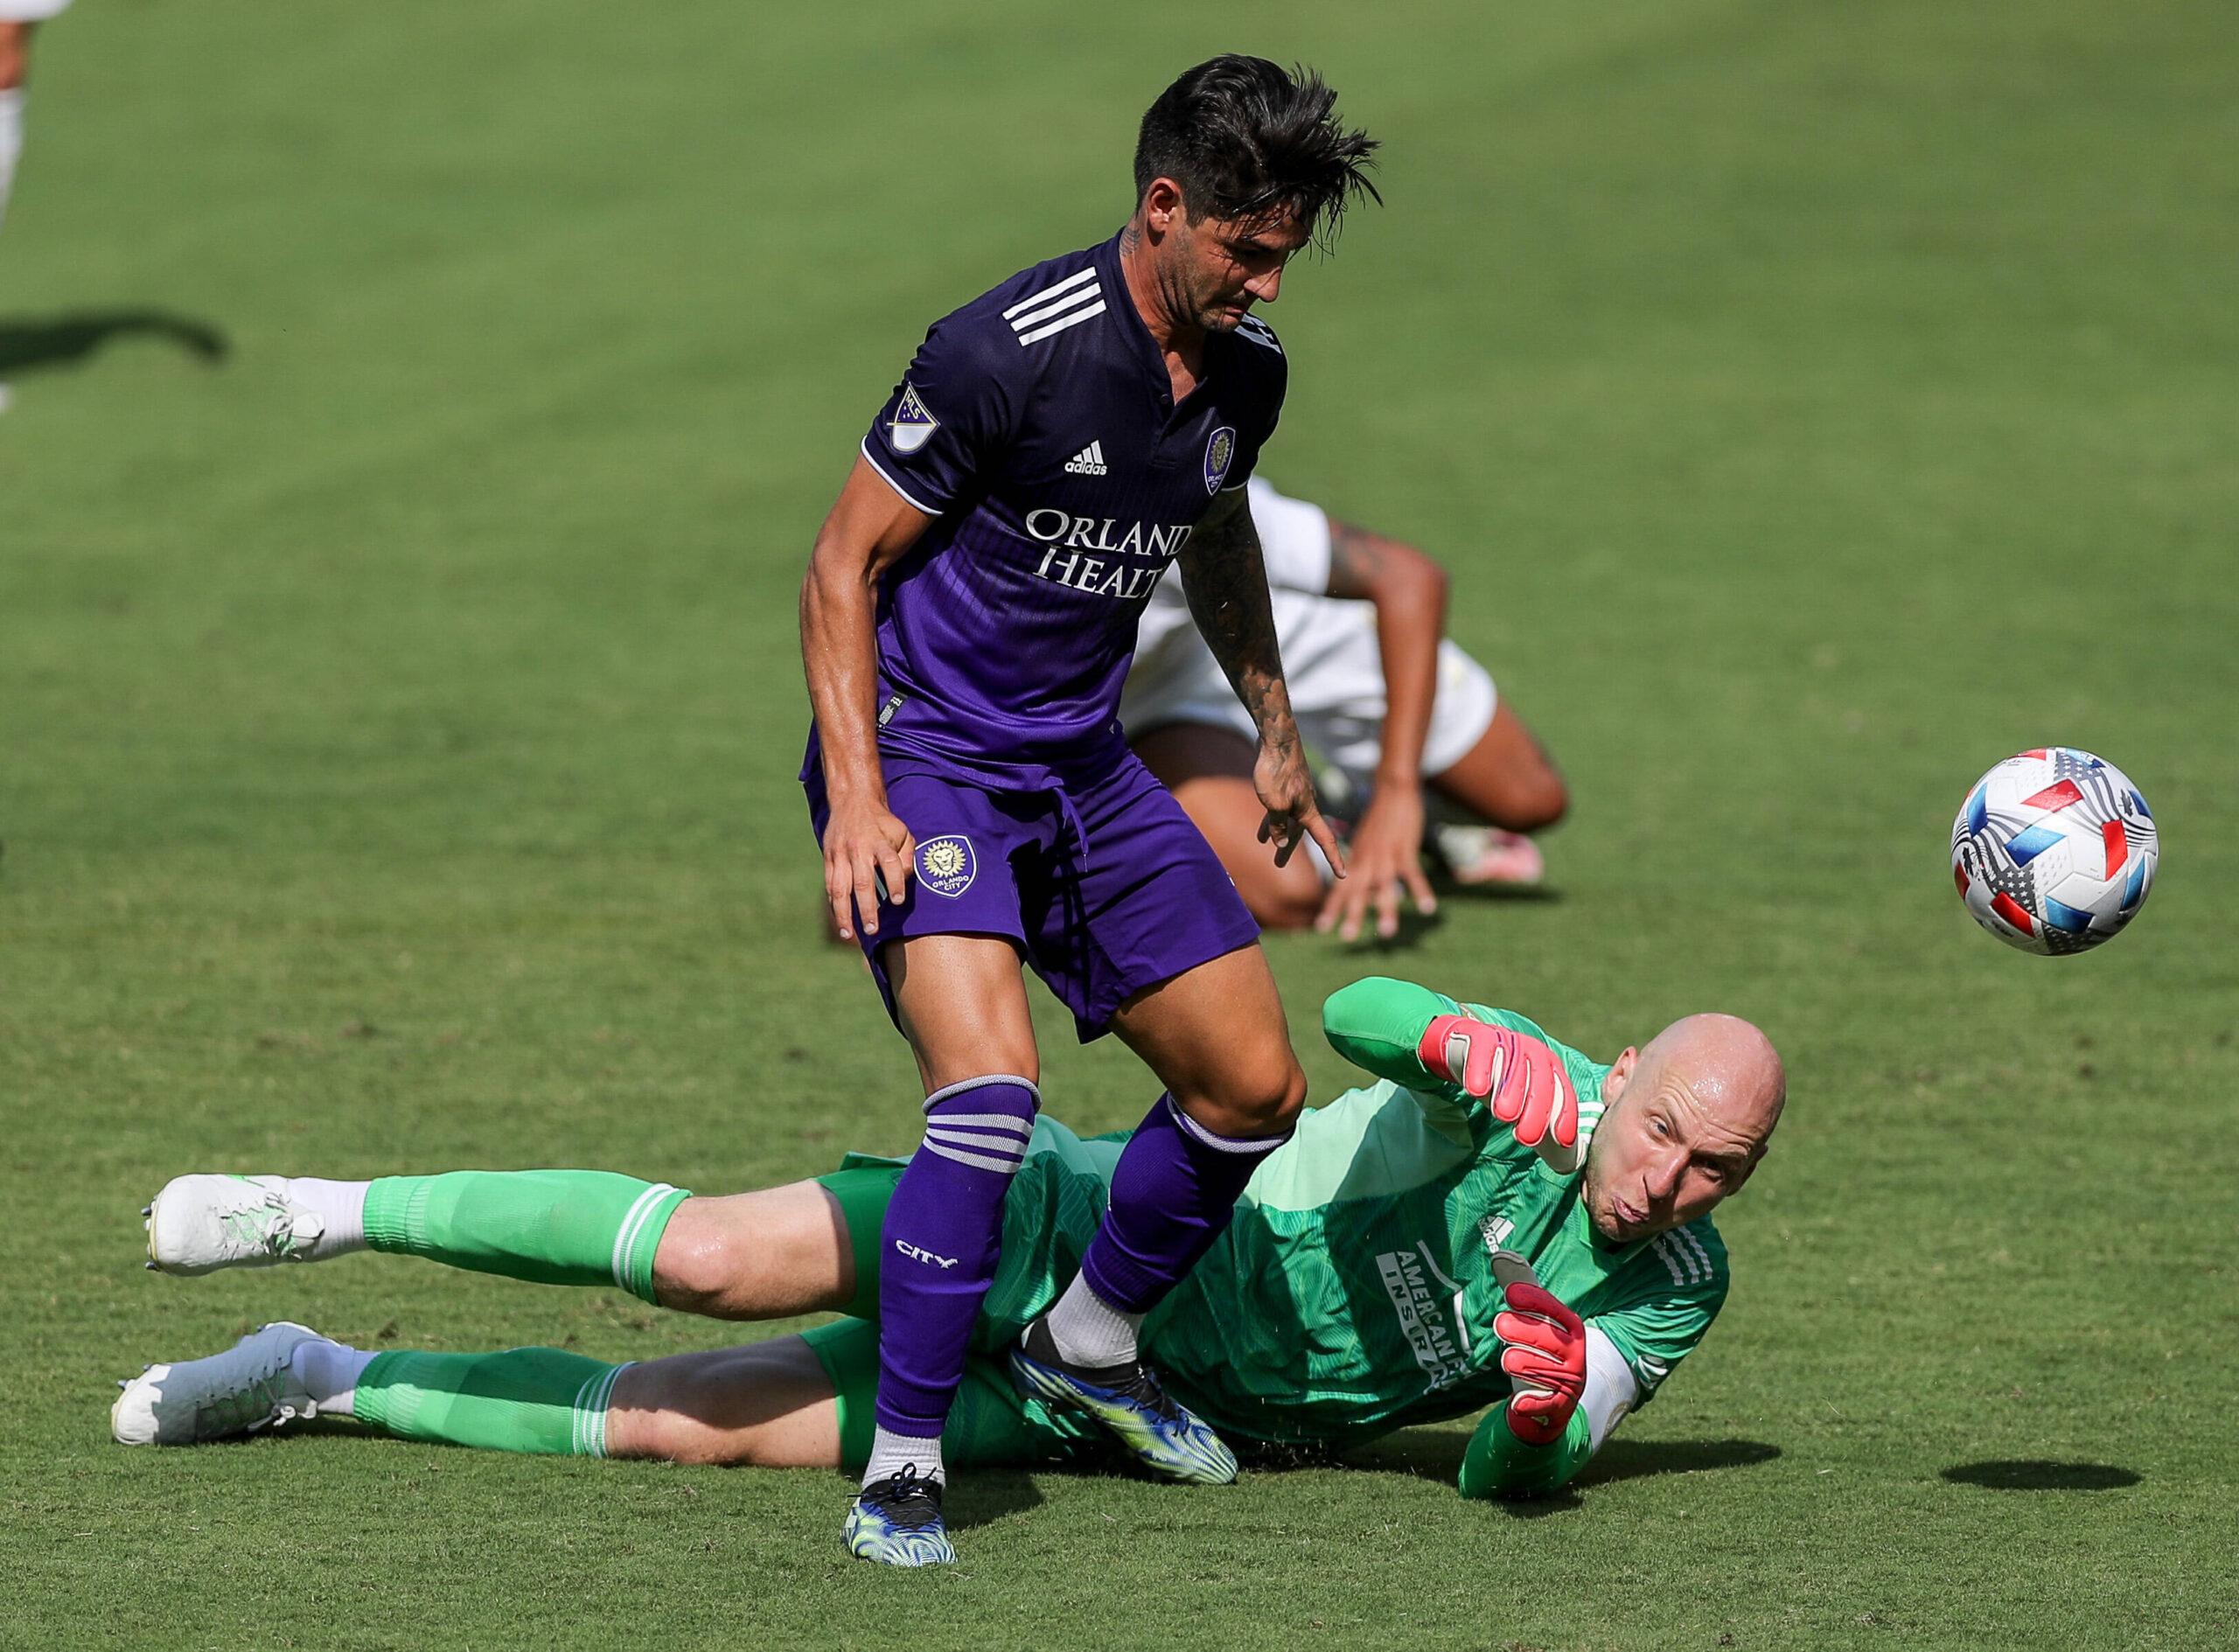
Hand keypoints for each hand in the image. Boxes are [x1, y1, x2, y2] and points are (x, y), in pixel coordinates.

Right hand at [821, 795, 914, 941]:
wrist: (852, 801)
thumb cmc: (882, 823)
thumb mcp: (902, 832)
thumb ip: (907, 856)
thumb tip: (903, 881)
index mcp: (879, 841)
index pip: (889, 862)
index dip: (895, 882)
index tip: (898, 901)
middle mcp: (858, 848)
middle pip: (862, 881)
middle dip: (867, 908)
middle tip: (873, 929)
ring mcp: (840, 854)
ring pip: (840, 888)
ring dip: (844, 914)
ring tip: (849, 935)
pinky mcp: (828, 858)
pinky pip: (830, 886)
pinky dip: (834, 905)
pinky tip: (840, 921)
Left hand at [1253, 734, 1347, 880]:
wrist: (1277, 738)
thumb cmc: (1276, 771)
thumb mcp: (1274, 804)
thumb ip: (1278, 825)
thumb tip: (1281, 844)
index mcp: (1308, 811)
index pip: (1325, 840)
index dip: (1334, 859)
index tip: (1342, 875)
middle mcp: (1306, 803)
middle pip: (1299, 832)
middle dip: (1288, 849)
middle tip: (1278, 865)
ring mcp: (1296, 792)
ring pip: (1287, 817)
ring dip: (1276, 831)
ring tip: (1263, 844)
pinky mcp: (1286, 783)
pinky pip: (1280, 805)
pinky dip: (1271, 815)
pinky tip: (1260, 818)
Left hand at [1315, 778, 1435, 940]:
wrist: (1392, 791)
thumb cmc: (1379, 822)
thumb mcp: (1364, 845)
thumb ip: (1362, 868)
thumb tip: (1361, 892)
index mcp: (1356, 861)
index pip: (1339, 888)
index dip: (1331, 907)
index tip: (1320, 928)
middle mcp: (1367, 861)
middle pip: (1357, 892)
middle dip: (1352, 914)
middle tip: (1346, 937)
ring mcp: (1386, 857)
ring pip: (1384, 887)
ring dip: (1386, 910)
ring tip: (1386, 934)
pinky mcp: (1404, 850)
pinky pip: (1413, 875)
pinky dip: (1421, 892)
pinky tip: (1428, 909)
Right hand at [1416, 1014, 1578, 1168]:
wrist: (1466, 1051)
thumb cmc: (1502, 1087)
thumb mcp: (1524, 1110)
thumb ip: (1544, 1135)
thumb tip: (1565, 1167)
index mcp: (1551, 1069)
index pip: (1563, 1094)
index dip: (1565, 1117)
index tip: (1561, 1141)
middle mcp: (1533, 1052)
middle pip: (1541, 1079)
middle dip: (1537, 1109)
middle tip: (1526, 1138)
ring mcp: (1508, 1041)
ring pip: (1514, 1063)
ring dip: (1511, 1090)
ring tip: (1504, 1115)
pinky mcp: (1480, 1036)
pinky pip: (1482, 1049)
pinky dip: (1480, 1068)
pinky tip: (1477, 1089)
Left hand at [1495, 1281, 1586, 1445]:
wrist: (1560, 1397)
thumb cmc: (1543, 1347)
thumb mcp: (1539, 1319)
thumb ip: (1521, 1289)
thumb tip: (1500, 1256)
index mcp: (1571, 1326)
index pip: (1553, 1309)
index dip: (1532, 1301)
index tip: (1510, 1295)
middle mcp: (1575, 1351)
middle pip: (1537, 1336)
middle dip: (1512, 1329)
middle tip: (1501, 1326)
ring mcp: (1570, 1379)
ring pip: (1525, 1365)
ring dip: (1511, 1361)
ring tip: (1511, 1359)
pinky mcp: (1560, 1404)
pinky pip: (1541, 1402)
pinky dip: (1527, 1402)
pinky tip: (1518, 1401)